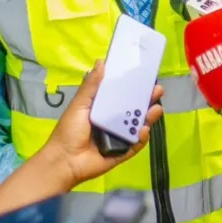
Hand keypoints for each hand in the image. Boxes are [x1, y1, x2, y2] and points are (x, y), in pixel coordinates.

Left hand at [35, 61, 164, 189]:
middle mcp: (114, 121)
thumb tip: (101, 62)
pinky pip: (136, 144)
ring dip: (149, 117)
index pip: (123, 94)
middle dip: (147, 99)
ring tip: (156, 109)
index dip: (134, 86)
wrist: (64, 160)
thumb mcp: (79, 105)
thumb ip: (91, 86)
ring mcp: (119, 137)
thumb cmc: (69, 130)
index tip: (145, 76)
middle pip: (135, 108)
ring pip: (139, 125)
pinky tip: (143, 130)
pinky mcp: (123, 152)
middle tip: (157, 91)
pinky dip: (141, 137)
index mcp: (103, 108)